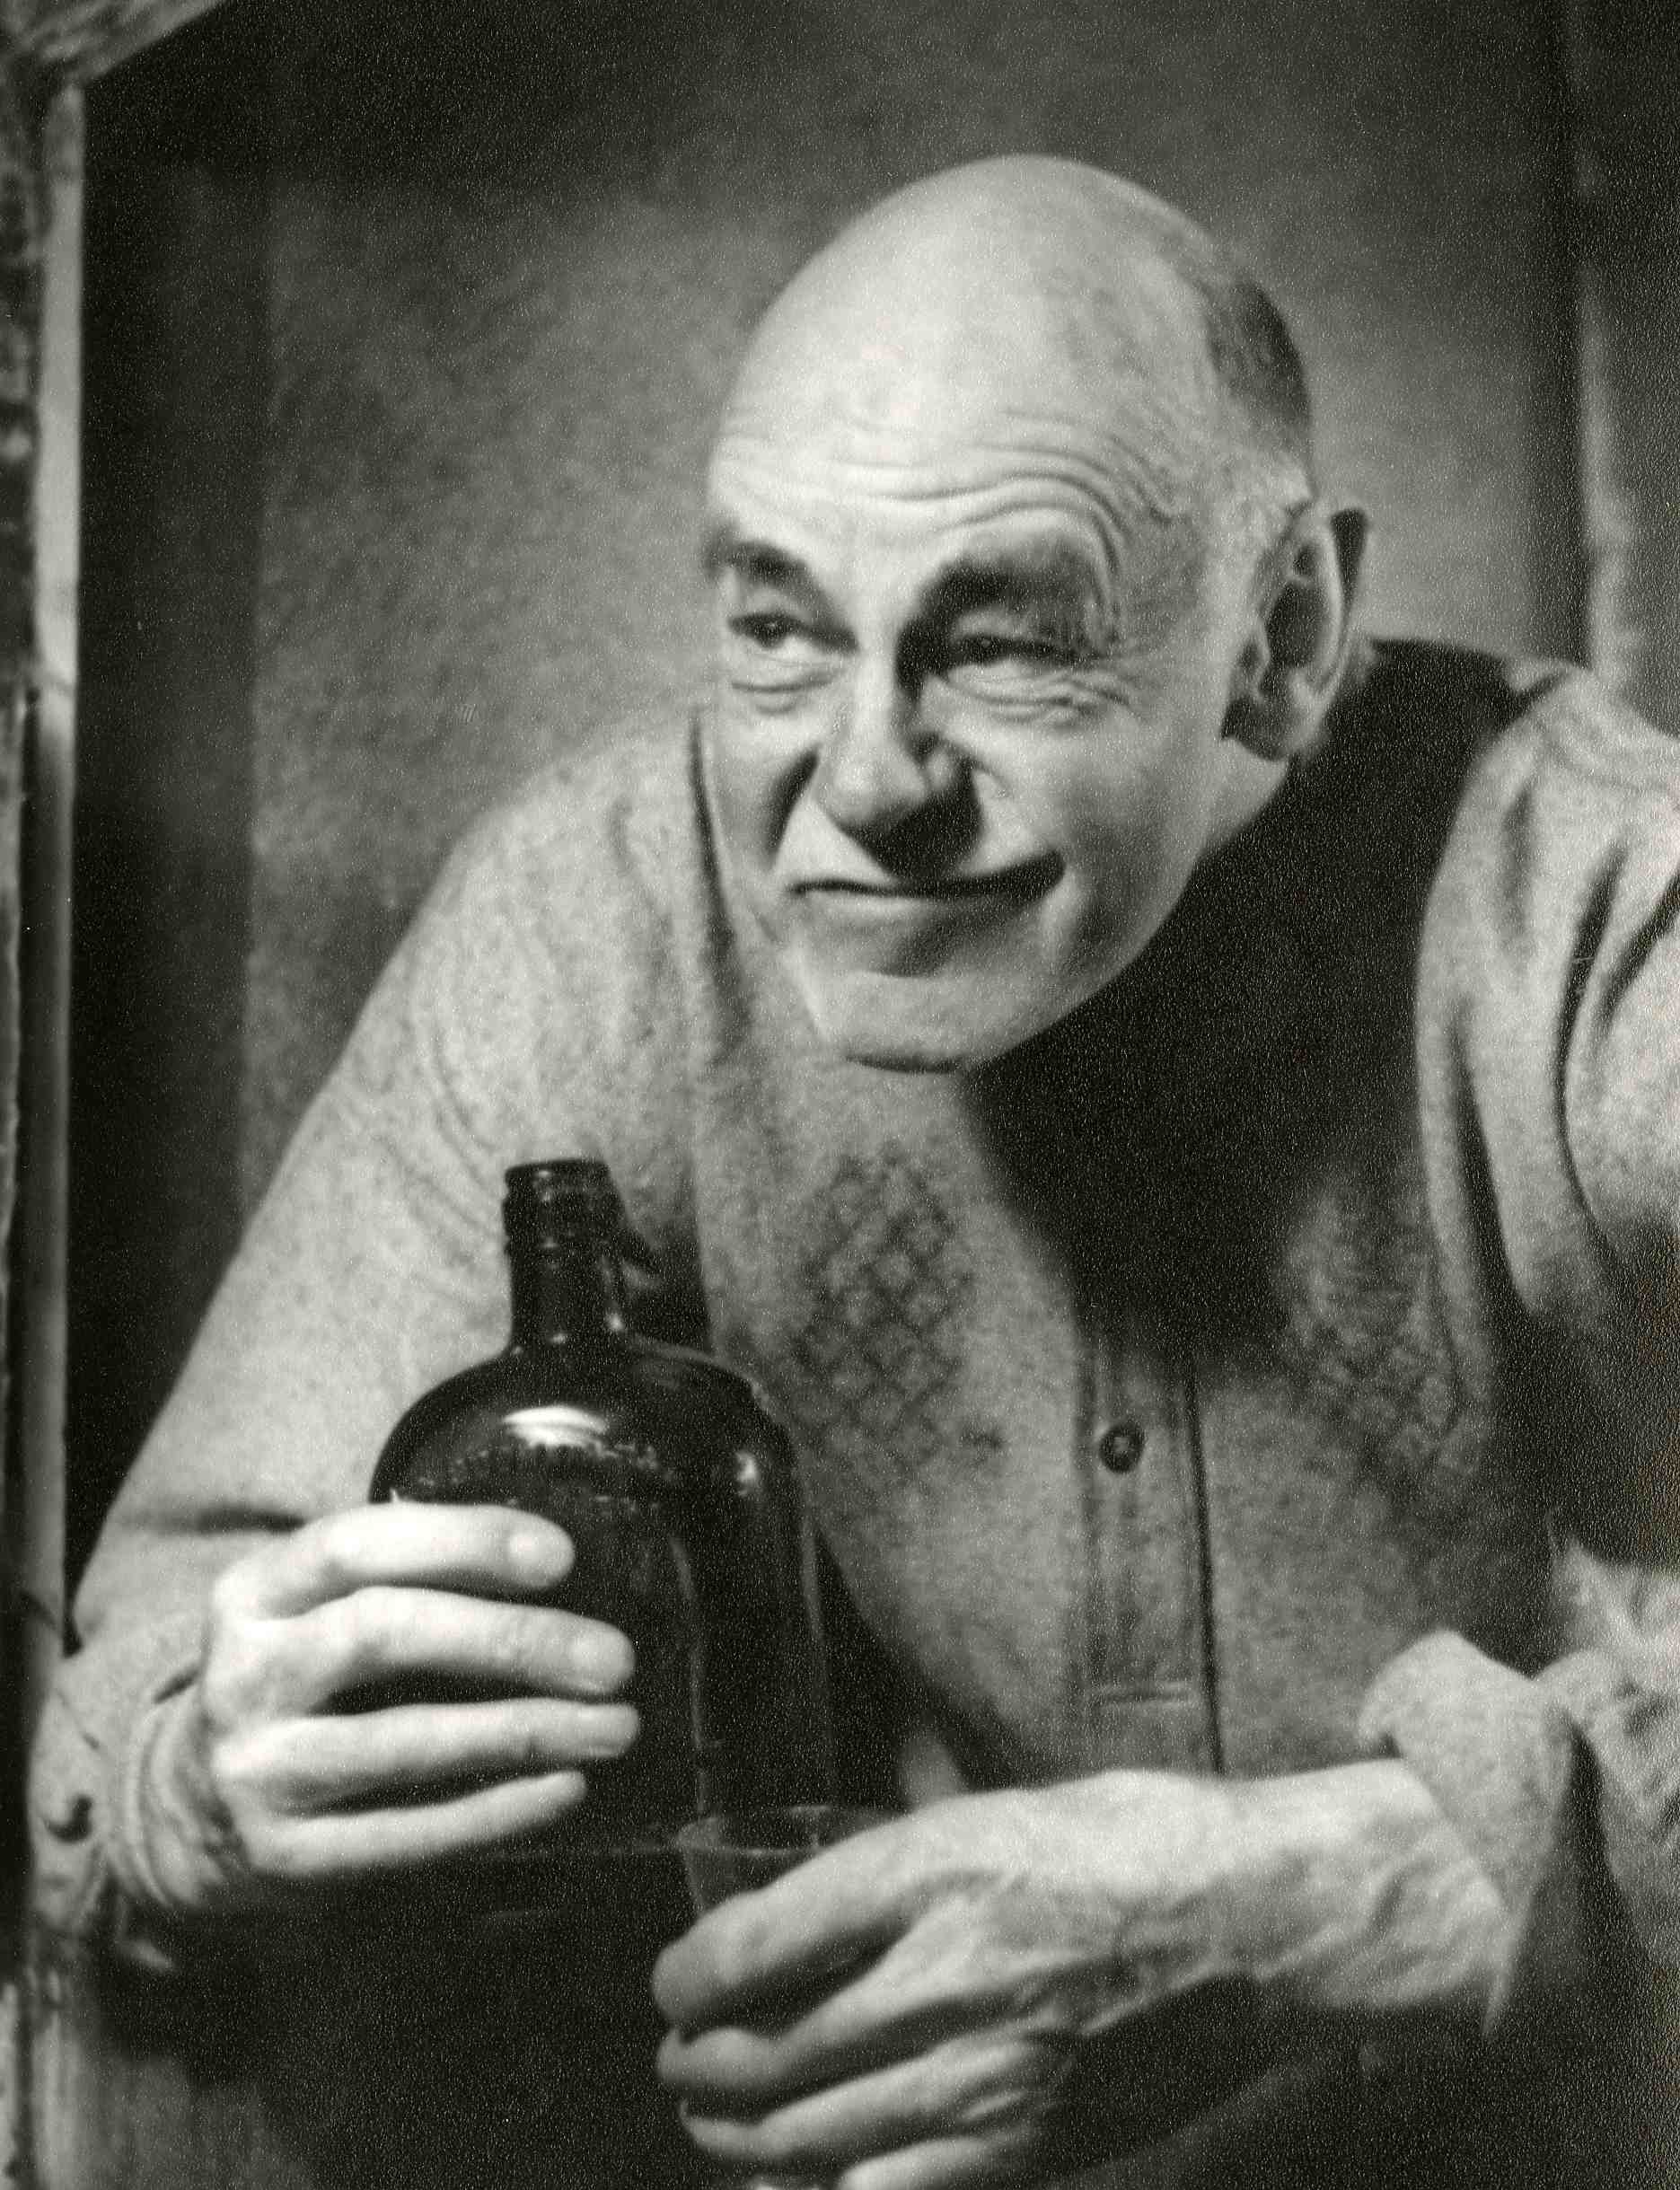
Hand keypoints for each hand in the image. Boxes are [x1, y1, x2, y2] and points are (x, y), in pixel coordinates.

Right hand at [138, 1504, 636, 1914]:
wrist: (190, 1808)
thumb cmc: (301, 1679)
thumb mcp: (315, 1610)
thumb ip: (407, 1580)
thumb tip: (559, 1571)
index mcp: (255, 1591)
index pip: (357, 1543)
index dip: (463, 1542)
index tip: (562, 1557)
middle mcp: (245, 1673)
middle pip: (385, 1634)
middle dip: (514, 1641)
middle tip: (613, 1658)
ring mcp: (258, 1768)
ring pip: (404, 1742)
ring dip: (524, 1731)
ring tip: (614, 1726)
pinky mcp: (285, 1855)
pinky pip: (406, 1834)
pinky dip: (496, 1811)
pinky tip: (564, 1788)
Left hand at [653, 1767, 1509, 2188]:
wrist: (1263, 1925)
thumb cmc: (1135, 1842)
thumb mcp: (999, 1805)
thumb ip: (898, 1854)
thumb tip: (803, 1890)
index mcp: (934, 1868)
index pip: (754, 1944)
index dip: (685, 1975)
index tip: (675, 1981)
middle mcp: (948, 1974)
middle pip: (762, 2050)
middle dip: (693, 2064)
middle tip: (680, 2057)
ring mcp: (989, 2074)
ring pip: (806, 2134)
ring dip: (733, 2136)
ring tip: (712, 2122)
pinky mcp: (1030, 2147)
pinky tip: (799, 2180)